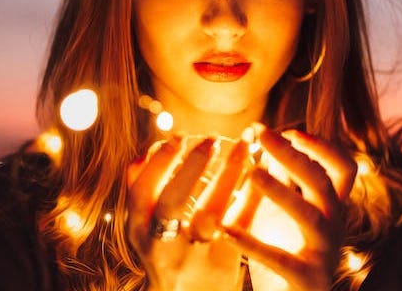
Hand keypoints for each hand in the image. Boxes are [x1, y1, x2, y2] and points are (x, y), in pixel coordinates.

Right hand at [127, 136, 251, 290]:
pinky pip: (240, 223)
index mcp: (139, 232)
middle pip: (172, 204)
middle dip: (191, 168)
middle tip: (212, 139)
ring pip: (211, 213)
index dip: (159, 163)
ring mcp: (194, 258)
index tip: (178, 137)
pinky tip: (261, 169)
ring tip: (243, 146)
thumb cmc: (167, 254)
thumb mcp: (145, 229)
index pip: (141, 193)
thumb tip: (145, 152)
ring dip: (228, 175)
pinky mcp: (225, 264)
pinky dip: (251, 193)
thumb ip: (142, 192)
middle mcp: (162, 247)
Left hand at [223, 130, 356, 290]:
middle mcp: (334, 226)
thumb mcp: (285, 210)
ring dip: (281, 191)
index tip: (292, 131)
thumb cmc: (289, 251)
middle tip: (262, 135)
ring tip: (251, 173)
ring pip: (310, 217)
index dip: (323, 147)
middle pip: (323, 183)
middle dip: (293, 155)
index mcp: (332, 207)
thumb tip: (267, 138)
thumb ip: (282, 178)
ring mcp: (323, 253)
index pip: (343, 168)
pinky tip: (226, 229)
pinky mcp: (306, 279)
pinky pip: (280, 259)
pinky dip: (252, 243)